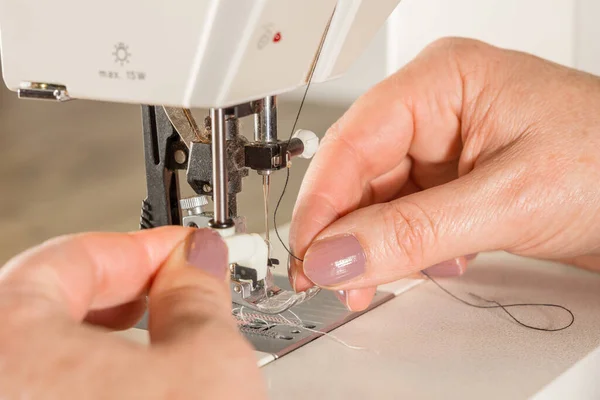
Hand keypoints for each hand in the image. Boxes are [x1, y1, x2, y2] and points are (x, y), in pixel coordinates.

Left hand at [0, 227, 265, 398]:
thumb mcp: (206, 363)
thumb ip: (199, 294)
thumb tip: (199, 259)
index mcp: (8, 341)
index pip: (75, 256)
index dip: (149, 246)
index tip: (187, 248)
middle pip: (53, 302)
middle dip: (133, 290)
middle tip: (183, 289)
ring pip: (53, 352)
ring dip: (117, 338)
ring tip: (169, 342)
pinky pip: (53, 388)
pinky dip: (98, 380)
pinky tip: (143, 387)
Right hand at [289, 38, 599, 309]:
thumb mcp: (507, 199)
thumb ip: (413, 233)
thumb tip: (336, 255)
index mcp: (441, 82)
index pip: (353, 143)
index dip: (323, 203)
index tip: (309, 255)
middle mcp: (435, 110)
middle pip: (358, 173)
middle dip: (344, 232)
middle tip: (330, 279)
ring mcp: (444, 147)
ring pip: (376, 200)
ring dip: (371, 245)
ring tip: (370, 282)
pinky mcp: (454, 182)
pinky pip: (404, 215)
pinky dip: (403, 248)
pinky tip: (422, 264)